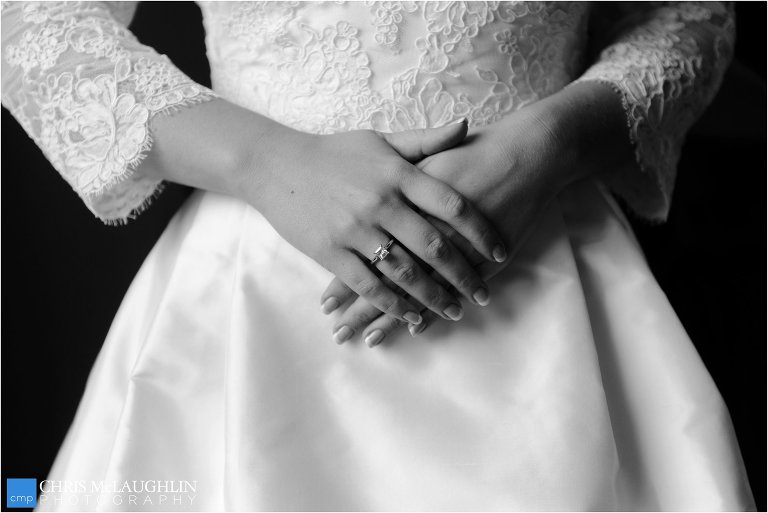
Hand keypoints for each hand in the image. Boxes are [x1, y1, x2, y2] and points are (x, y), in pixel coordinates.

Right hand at [240, 120, 507, 336]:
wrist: (275, 165)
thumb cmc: (333, 153)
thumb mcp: (380, 140)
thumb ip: (425, 141)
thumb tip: (468, 125)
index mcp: (398, 174)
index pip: (452, 205)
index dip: (482, 232)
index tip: (501, 252)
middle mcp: (381, 203)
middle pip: (434, 246)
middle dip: (464, 275)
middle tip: (484, 294)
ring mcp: (355, 230)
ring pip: (404, 272)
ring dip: (433, 296)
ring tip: (453, 311)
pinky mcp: (331, 252)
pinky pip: (369, 285)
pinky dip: (393, 305)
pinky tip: (412, 318)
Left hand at [320, 82, 633, 345]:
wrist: (523, 154)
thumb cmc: (472, 154)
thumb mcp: (426, 159)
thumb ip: (394, 180)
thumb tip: (367, 198)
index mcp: (398, 206)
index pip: (362, 252)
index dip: (343, 279)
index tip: (325, 303)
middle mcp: (416, 230)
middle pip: (379, 276)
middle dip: (357, 307)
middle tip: (337, 331)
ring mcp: (446, 247)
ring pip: (409, 290)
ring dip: (387, 316)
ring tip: (366, 338)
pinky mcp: (472, 259)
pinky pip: (445, 290)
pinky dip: (430, 308)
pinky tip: (414, 328)